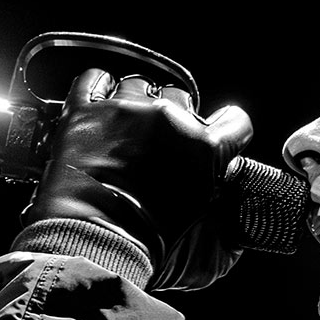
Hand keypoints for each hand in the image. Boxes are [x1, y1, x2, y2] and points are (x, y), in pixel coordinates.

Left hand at [22, 68, 253, 289]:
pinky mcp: (84, 111)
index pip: (235, 121)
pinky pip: (93, 79)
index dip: (226, 129)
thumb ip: (215, 182)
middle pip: (179, 97)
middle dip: (172, 117)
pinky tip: (99, 103)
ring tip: (124, 127)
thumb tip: (219, 173)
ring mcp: (123, 111)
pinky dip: (97, 87)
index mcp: (204, 147)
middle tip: (158, 142)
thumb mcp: (200, 212)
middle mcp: (168, 120)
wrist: (94, 241)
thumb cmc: (146, 238)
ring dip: (135, 102)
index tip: (217, 134)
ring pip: (137, 85)